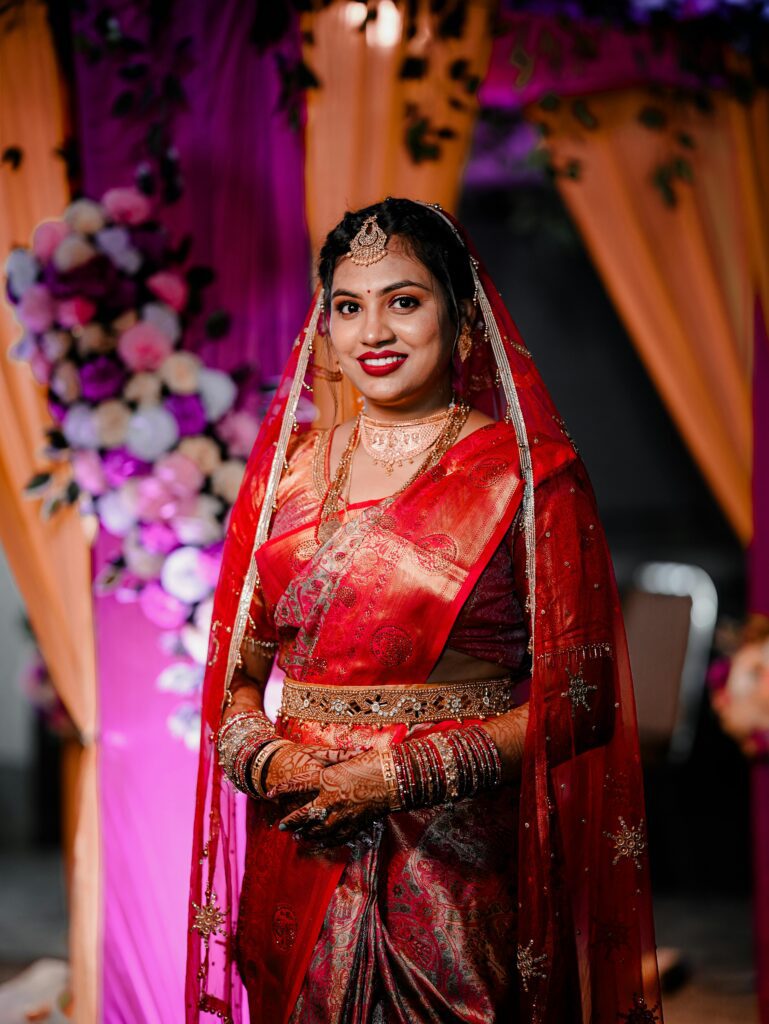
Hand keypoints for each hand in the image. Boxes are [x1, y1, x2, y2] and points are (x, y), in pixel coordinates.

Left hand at [270, 748, 389, 845]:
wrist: (394, 777)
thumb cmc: (373, 762)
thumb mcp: (348, 759)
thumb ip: (333, 764)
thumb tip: (322, 767)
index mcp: (326, 779)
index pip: (297, 785)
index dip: (282, 789)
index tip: (270, 793)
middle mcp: (330, 799)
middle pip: (304, 814)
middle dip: (291, 821)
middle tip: (282, 827)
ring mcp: (342, 814)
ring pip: (317, 829)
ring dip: (305, 833)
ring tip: (297, 836)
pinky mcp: (354, 824)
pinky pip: (335, 837)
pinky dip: (324, 842)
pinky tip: (319, 844)